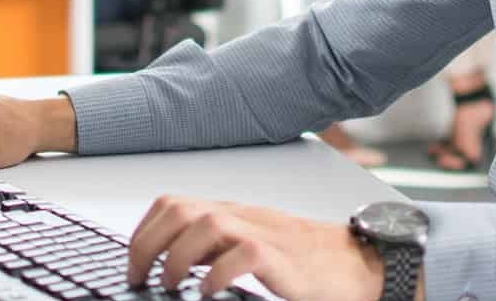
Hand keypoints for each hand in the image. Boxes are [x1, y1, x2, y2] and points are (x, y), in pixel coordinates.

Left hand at [127, 196, 386, 300]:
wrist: (362, 264)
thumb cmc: (309, 264)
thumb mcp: (254, 251)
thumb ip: (217, 252)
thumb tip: (171, 267)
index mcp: (234, 215)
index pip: (173, 204)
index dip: (143, 232)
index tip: (133, 264)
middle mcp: (245, 218)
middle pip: (180, 209)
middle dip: (148, 243)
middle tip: (141, 277)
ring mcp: (266, 234)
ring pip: (207, 222)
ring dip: (177, 256)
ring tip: (172, 285)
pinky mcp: (285, 260)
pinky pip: (245, 254)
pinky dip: (218, 274)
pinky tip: (209, 293)